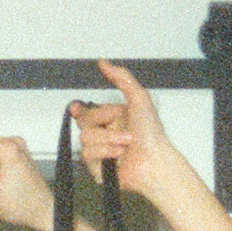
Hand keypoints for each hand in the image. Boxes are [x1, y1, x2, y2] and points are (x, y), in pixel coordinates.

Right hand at [71, 60, 169, 195]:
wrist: (154, 160)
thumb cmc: (151, 132)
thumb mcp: (139, 97)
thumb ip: (122, 78)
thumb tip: (103, 63)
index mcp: (112, 117)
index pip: (87, 111)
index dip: (78, 109)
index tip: (77, 107)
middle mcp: (104, 133)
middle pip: (83, 121)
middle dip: (100, 118)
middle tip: (116, 120)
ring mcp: (99, 151)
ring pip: (85, 137)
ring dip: (108, 138)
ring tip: (126, 142)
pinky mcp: (95, 167)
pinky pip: (87, 154)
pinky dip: (105, 151)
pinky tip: (118, 154)